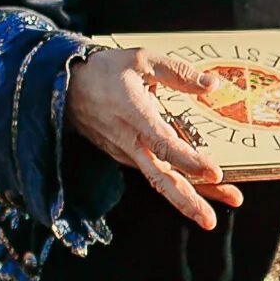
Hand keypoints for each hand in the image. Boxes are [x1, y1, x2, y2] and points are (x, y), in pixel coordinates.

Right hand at [66, 46, 245, 231]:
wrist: (64, 88)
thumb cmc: (105, 71)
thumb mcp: (142, 59)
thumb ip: (178, 73)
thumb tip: (213, 84)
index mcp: (133, 114)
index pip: (163, 144)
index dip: (188, 160)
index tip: (214, 173)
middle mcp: (129, 140)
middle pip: (158, 178)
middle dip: (185, 201)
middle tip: (208, 221)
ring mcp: (125, 152)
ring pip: (158, 180)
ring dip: (185, 199)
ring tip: (209, 217)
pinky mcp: (125, 156)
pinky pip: (153, 173)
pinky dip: (174, 185)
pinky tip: (197, 194)